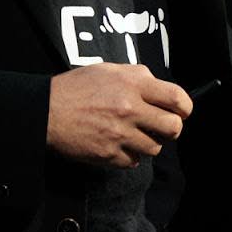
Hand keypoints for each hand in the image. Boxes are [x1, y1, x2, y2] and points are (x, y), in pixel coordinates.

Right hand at [47, 63, 193, 168]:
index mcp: (133, 84)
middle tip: (161, 126)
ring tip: (134, 134)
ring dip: (149, 143)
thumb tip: (158, 89)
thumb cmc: (76, 88)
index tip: (182, 111)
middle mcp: (130, 108)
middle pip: (173, 127)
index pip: (177, 98)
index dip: (185, 107)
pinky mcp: (109, 154)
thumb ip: (137, 77)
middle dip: (171, 128)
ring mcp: (120, 134)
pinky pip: (134, 161)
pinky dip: (129, 155)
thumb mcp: (108, 70)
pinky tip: (118, 144)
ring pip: (155, 148)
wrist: (46, 111)